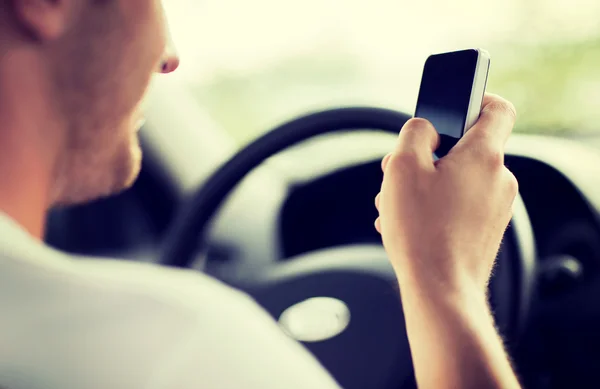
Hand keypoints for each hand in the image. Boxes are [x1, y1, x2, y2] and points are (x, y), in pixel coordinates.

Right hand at [375, 94, 517, 294]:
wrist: (440, 290)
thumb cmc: (421, 230)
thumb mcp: (403, 167)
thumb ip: (414, 133)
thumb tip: (425, 128)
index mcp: (484, 156)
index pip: (498, 108)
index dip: (476, 98)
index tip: (453, 106)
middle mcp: (499, 179)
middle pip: (464, 148)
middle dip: (427, 154)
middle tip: (398, 172)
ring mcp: (496, 208)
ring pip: (457, 179)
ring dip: (424, 184)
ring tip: (397, 206)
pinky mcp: (487, 230)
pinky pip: (459, 205)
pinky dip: (434, 207)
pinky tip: (408, 224)